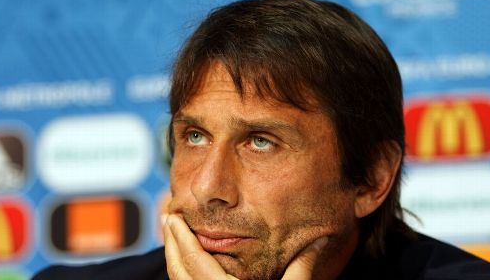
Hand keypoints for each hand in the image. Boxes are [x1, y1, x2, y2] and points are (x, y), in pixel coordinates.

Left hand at [162, 213, 326, 279]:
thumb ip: (303, 269)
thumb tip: (321, 241)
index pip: (195, 262)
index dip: (182, 238)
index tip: (174, 217)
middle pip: (178, 272)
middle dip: (171, 244)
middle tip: (168, 219)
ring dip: (174, 260)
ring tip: (175, 238)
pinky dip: (183, 277)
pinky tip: (188, 267)